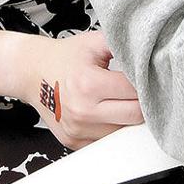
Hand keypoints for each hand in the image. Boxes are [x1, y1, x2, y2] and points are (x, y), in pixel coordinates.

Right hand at [22, 30, 143, 149]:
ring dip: (127, 117)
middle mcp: (82, 111)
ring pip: (123, 131)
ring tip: (120, 99)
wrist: (32, 72)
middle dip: (142, 101)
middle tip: (138, 90)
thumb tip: (151, 53)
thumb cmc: (65, 57)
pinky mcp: (74, 141)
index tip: (147, 77)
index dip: (146, 82)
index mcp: (88, 84)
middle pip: (134, 116)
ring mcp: (77, 130)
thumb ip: (123, 44)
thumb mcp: (94, 42)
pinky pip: (106, 140)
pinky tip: (107, 111)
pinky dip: (112, 127)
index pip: (135, 91)